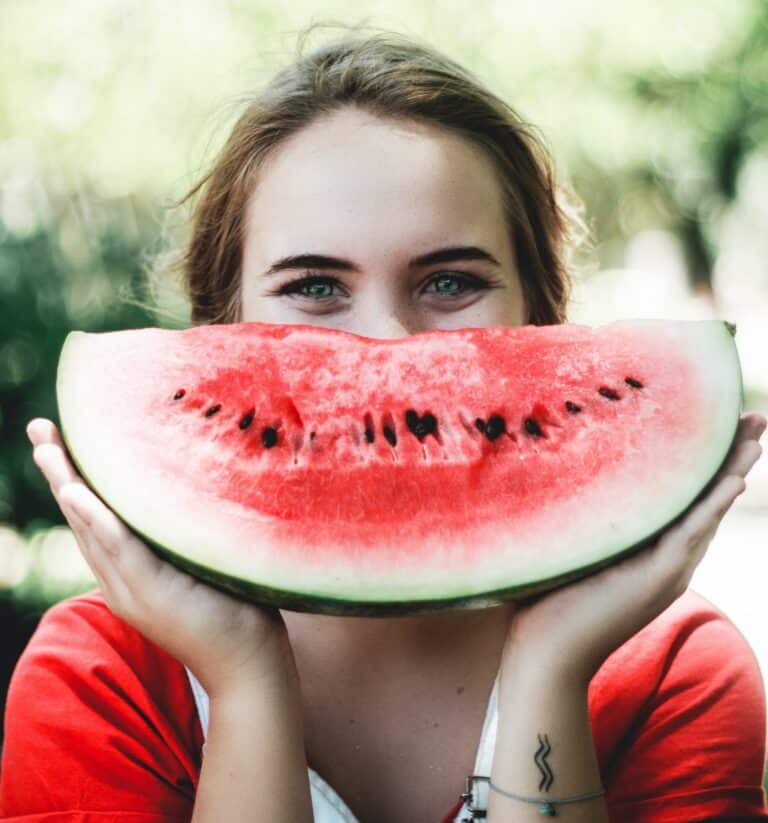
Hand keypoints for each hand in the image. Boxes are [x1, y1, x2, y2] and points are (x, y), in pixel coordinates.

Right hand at [27, 417, 297, 699]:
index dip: (74, 479)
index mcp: (129, 573)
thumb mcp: (200, 563)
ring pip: (92, 529)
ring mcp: (133, 590)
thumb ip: (183, 535)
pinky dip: (97, 520)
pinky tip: (78, 492)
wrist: (248, 664)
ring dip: (68, 485)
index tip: (59, 439)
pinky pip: (120, 550)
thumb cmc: (234, 608)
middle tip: (39, 428)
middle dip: (59, 472)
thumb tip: (194, 485)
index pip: (94, 518)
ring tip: (47, 448)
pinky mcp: (153, 595)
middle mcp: (121, 580)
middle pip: (82, 518)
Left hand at [502, 412, 766, 684]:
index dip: (708, 463)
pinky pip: (689, 536)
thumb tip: (564, 471)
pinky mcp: (656, 579)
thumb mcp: (575, 549)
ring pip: (708, 512)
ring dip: (732, 471)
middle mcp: (668, 559)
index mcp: (653, 551)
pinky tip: (733, 480)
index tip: (722, 424)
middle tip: (756, 418)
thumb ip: (587, 520)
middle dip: (733, 457)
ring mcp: (667, 570)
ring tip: (755, 436)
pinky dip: (711, 507)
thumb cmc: (548, 602)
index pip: (689, 499)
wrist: (547, 655)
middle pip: (708, 499)